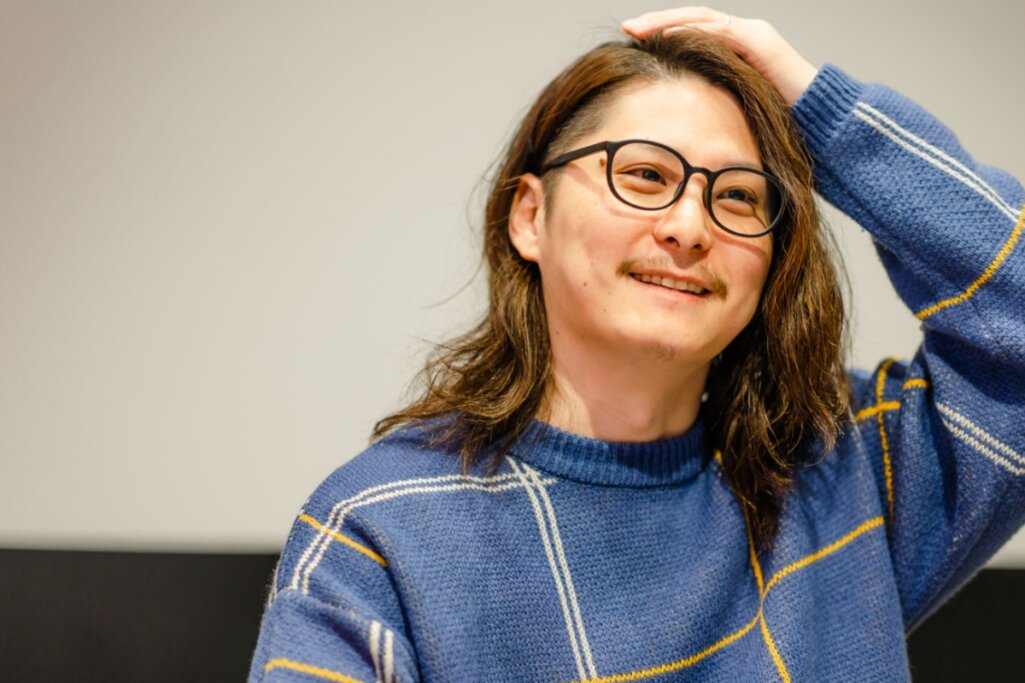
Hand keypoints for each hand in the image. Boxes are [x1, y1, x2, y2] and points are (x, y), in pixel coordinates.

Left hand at [621, 7, 816, 105]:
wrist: (819, 121)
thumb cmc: (777, 122)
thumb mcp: (732, 108)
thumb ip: (710, 101)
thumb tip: (678, 116)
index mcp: (734, 49)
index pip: (691, 32)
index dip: (661, 33)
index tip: (632, 41)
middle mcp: (742, 34)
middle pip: (691, 19)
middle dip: (657, 22)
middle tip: (627, 27)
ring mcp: (752, 33)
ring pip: (701, 18)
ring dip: (666, 22)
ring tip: (639, 28)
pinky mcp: (759, 41)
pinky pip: (719, 31)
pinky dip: (691, 31)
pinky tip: (667, 35)